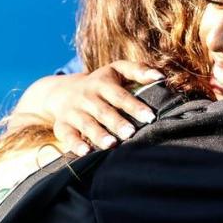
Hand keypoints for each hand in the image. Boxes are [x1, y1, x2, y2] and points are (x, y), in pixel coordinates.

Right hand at [11, 61, 163, 153]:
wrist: (61, 91)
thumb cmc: (100, 83)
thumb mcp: (116, 70)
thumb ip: (138, 70)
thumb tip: (161, 76)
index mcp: (102, 83)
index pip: (120, 95)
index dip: (134, 106)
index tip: (149, 116)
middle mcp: (87, 97)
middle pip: (103, 111)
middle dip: (117, 122)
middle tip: (130, 133)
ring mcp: (73, 112)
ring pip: (87, 124)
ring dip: (99, 134)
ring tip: (112, 144)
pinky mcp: (62, 125)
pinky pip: (67, 136)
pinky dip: (75, 144)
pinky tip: (86, 152)